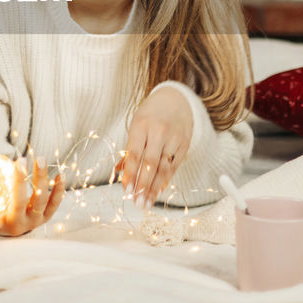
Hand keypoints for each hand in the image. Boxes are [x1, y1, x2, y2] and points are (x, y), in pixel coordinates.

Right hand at [0, 157, 65, 236]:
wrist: (13, 228)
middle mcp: (16, 225)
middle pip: (19, 204)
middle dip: (20, 181)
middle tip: (20, 161)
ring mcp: (33, 222)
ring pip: (40, 201)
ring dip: (40, 178)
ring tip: (40, 160)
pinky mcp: (45, 218)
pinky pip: (54, 204)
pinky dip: (58, 189)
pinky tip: (61, 175)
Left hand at [118, 86, 192, 207]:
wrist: (177, 99)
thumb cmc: (151, 114)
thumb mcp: (136, 125)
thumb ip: (129, 149)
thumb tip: (118, 172)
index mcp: (141, 125)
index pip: (135, 154)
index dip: (130, 174)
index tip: (126, 190)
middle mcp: (158, 132)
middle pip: (150, 164)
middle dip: (143, 186)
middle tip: (137, 203)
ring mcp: (173, 138)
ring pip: (163, 168)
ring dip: (154, 188)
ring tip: (147, 203)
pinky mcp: (184, 144)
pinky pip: (174, 166)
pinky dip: (166, 180)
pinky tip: (159, 191)